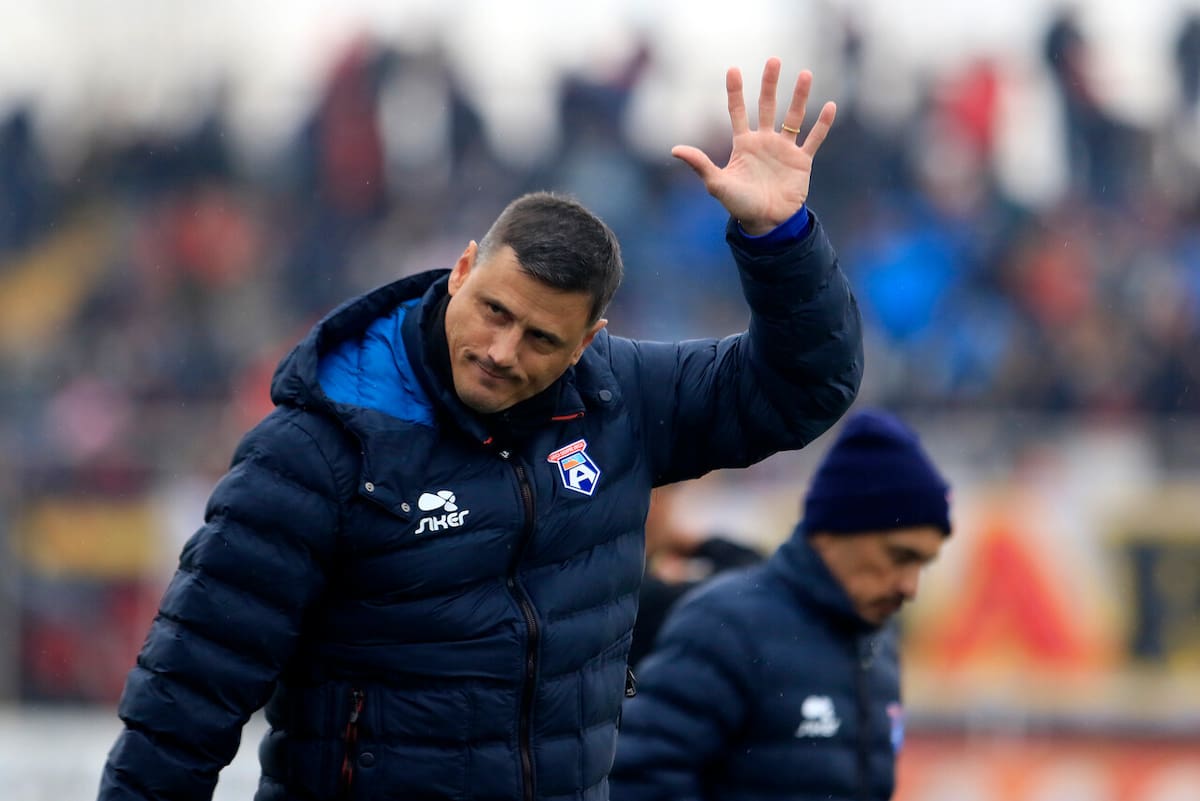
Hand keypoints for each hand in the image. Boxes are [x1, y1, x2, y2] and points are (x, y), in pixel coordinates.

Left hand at [672, 58, 835, 234]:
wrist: (767, 223)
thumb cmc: (740, 205)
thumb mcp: (717, 183)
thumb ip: (700, 164)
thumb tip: (674, 149)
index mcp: (744, 145)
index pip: (738, 111)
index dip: (735, 91)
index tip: (733, 69)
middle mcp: (764, 142)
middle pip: (767, 106)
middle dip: (770, 83)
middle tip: (773, 60)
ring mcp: (784, 150)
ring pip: (794, 117)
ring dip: (799, 96)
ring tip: (805, 74)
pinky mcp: (801, 161)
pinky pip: (814, 138)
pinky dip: (822, 124)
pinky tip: (830, 105)